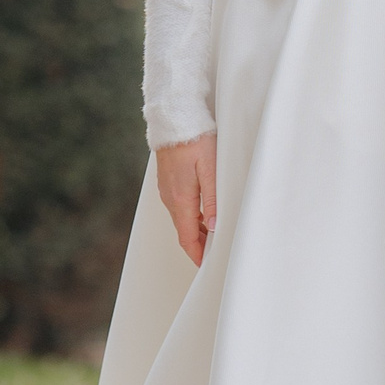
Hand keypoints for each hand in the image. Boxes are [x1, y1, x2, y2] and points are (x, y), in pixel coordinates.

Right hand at [155, 134, 217, 266]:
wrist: (175, 118)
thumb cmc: (195, 139)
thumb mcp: (211, 169)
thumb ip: (213, 199)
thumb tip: (215, 226)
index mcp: (181, 199)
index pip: (188, 238)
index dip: (198, 255)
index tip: (208, 267)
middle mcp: (170, 198)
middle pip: (185, 231)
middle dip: (200, 246)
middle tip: (217, 255)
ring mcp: (168, 190)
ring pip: (183, 219)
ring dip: (197, 231)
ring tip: (216, 238)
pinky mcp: (169, 182)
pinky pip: (180, 207)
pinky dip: (192, 217)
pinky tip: (206, 215)